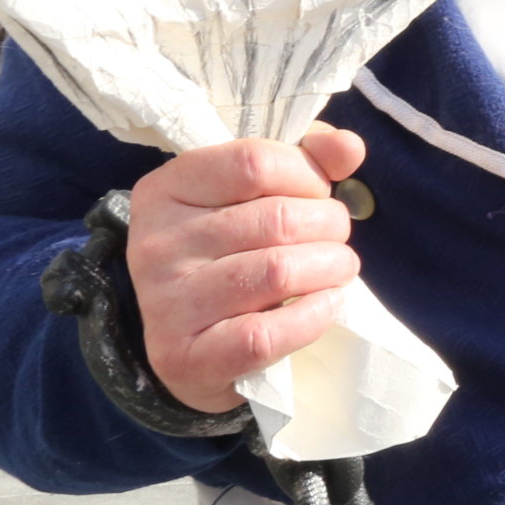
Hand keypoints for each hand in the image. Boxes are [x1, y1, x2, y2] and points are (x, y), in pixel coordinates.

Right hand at [124, 123, 366, 412]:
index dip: (307, 175)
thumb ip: (305, 161)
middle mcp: (156, 243)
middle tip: (336, 238)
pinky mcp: (185, 357)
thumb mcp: (256, 197)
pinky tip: (327, 305)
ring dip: (331, 268)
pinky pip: (266, 334)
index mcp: (166, 189)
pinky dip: (313, 316)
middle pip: (277, 219)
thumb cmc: (230, 257)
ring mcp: (166, 303)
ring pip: (278, 271)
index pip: (254, 162)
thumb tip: (349, 147)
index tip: (319, 193)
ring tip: (339, 269)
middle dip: (330, 225)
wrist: (194, 349)